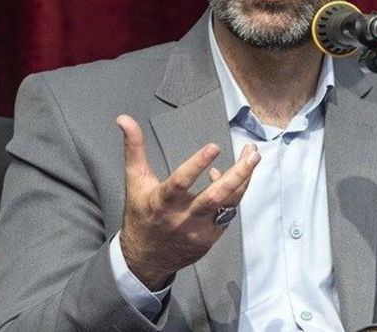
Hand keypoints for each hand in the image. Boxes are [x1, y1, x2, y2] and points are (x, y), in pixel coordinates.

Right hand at [115, 114, 259, 289]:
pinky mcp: (210, 239)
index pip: (181, 182)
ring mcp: (198, 230)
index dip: (197, 164)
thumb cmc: (141, 215)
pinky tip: (235, 180)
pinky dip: (233, 195)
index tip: (214, 147)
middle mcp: (182, 218)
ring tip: (252, 158)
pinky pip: (228, 214)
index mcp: (162, 202)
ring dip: (244, 180)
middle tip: (252, 153)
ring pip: (228, 204)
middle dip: (239, 173)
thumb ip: (134, 149)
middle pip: (215, 196)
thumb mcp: (135, 181)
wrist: (145, 258)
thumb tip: (124, 119)